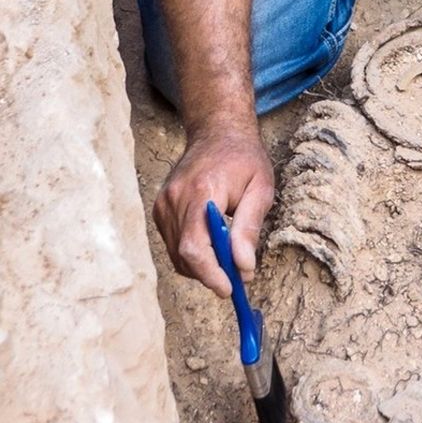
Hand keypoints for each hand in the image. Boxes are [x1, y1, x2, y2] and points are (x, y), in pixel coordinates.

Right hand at [153, 130, 274, 296]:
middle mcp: (174, 199)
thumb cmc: (245, 159)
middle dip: (212, 273)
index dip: (210, 274)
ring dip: (203, 266)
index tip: (229, 289)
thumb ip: (249, 228)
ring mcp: (162, 204)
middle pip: (184, 255)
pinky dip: (193, 254)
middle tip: (239, 277)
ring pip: (177, 254)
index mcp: (201, 192)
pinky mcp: (159, 209)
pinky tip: (214, 244)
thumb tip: (244, 266)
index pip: (195, 246)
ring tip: (230, 256)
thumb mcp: (261, 189)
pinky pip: (173, 244)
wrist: (218, 133)